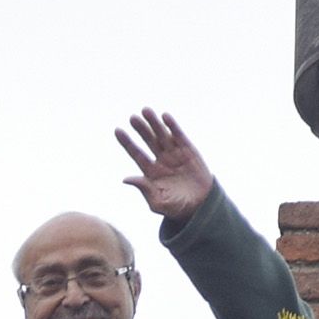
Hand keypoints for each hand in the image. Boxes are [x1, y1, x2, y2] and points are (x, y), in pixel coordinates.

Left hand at [116, 108, 214, 223]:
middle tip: (132, 118)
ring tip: (145, 110)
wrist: (201, 207)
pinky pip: (179, 136)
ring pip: (162, 135)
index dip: (127, 142)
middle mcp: (161, 160)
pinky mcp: (189, 151)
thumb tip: (126, 179)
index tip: (117, 130)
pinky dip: (172, 126)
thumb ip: (144, 189)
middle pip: (148, 141)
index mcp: (150, 172)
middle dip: (140, 129)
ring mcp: (174, 154)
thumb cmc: (177, 208)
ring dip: (154, 123)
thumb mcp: (158, 202)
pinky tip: (165, 116)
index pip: (136, 154)